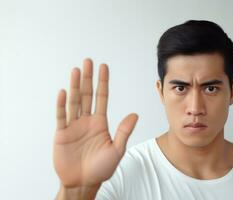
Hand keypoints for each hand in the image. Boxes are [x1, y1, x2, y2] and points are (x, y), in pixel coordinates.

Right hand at [53, 58, 137, 187]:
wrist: (83, 182)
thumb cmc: (101, 169)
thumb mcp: (116, 150)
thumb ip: (124, 131)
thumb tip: (135, 114)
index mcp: (100, 122)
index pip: (101, 97)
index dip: (103, 82)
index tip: (103, 67)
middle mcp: (86, 121)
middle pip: (86, 95)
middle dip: (88, 78)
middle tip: (88, 61)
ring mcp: (73, 126)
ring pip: (74, 101)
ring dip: (74, 86)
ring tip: (76, 70)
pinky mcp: (62, 134)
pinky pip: (61, 116)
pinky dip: (62, 105)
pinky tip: (63, 92)